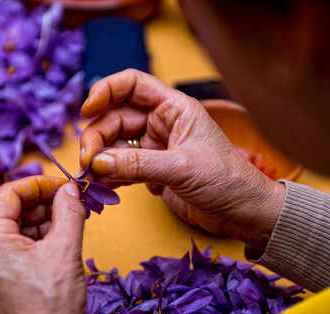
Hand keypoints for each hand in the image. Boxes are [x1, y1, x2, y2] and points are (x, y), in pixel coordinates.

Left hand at [0, 176, 86, 313]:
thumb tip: (69, 189)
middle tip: (71, 205)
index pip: (10, 193)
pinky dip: (35, 241)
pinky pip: (13, 248)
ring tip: (70, 226)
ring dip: (42, 223)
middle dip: (43, 204)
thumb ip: (68, 210)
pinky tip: (58, 243)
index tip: (64, 187)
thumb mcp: (65, 249)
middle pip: (11, 211)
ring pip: (14, 230)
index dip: (40, 184)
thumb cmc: (51, 306)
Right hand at [80, 69, 283, 251]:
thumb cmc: (226, 180)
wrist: (243, 213)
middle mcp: (162, 123)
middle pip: (115, 118)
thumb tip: (97, 162)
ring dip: (99, 158)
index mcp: (174, 108)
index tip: (86, 111)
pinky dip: (109, 175)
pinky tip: (101, 186)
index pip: (131, 84)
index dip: (105, 91)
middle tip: (88, 162)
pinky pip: (122, 167)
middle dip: (97, 137)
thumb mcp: (182, 168)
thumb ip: (138, 164)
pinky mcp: (152, 171)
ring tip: (90, 177)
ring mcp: (155, 148)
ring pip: (115, 144)